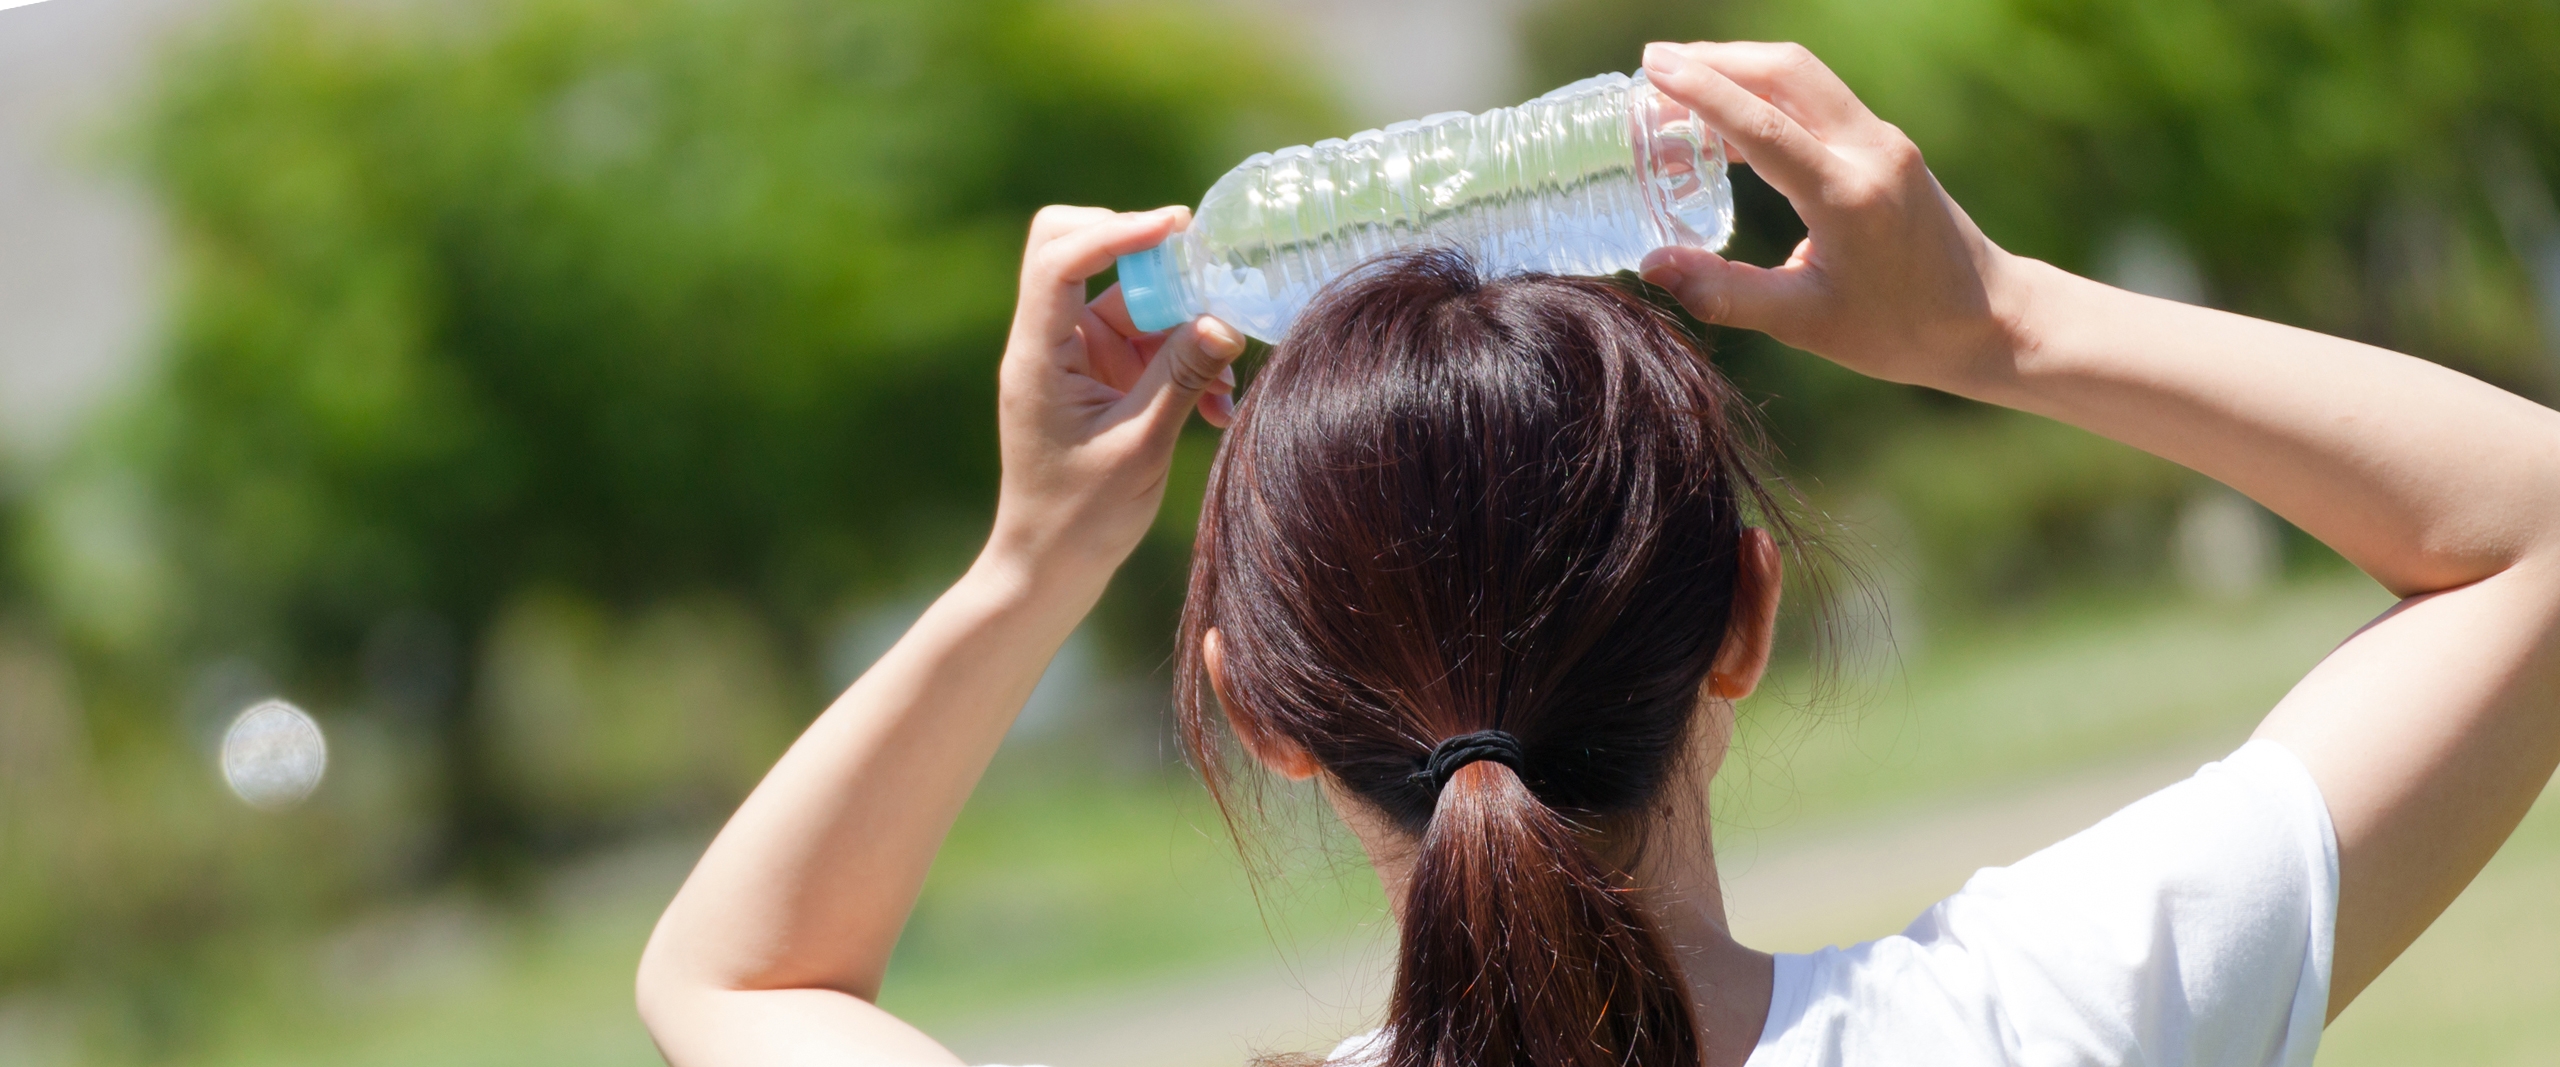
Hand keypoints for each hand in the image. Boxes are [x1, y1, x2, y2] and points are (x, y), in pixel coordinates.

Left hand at [984, 205, 1246, 584]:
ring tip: (1225, 385)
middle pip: (1080, 248)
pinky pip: (1145, 343)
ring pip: (1129, 300)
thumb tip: (1225, 321)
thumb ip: (1182, 378)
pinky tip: (1216, 407)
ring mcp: (1073, 357)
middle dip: (1149, 257)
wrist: (1048, 569)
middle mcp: (1049, 342)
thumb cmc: (1081, 518)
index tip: (1177, 227)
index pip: (1061, 257)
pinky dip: (1181, 361)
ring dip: (1182, 327)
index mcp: (1038, 353)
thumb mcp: (1142, 446)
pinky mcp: (1097, 378)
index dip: (1117, 229)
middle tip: (1204, 274)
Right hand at [1636, 41, 2023, 390]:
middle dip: (1718, 59)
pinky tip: (1732, 125)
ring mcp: (1883, 141)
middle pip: (1787, 72)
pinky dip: (1769, 95)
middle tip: (1656, 68)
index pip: (1764, 125)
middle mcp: (1871, 152)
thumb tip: (1653, 265)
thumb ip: (1726, 293)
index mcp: (1848, 196)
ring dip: (1743, 69)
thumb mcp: (1805, 324)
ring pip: (1804, 77)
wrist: (1988, 319)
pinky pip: (1818, 100)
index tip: (1652, 65)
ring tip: (1682, 89)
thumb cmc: (1899, 330)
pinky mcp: (1886, 144)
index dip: (1702, 91)